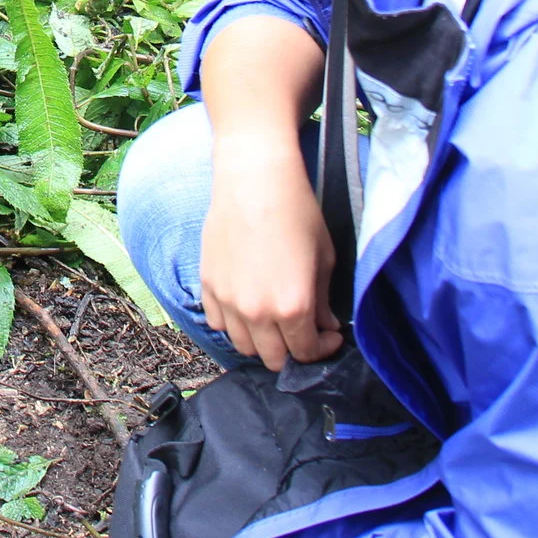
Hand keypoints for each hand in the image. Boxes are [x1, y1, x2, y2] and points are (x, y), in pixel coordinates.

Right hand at [199, 128, 342, 372]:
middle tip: (303, 331)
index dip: (323, 348)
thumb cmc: (296, 212)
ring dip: (262, 341)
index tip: (329, 335)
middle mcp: (257, 312)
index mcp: (293, 307)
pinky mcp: (208, 285)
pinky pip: (218, 322)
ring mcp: (228, 301)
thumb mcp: (324, 258)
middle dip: (294, 350)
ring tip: (274, 322)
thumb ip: (324, 300)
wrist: (255, 180)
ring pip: (243, 346)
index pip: (307, 352)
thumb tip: (324, 325)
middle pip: (274, 358)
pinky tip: (247, 306)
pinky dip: (234, 323)